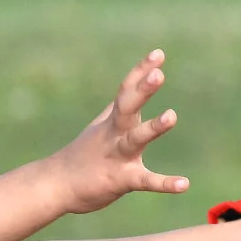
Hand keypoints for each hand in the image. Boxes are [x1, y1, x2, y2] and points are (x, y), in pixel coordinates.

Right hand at [50, 50, 189, 214]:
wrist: (56, 186)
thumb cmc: (80, 157)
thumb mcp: (97, 130)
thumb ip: (114, 112)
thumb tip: (126, 95)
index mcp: (111, 122)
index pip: (125, 91)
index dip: (140, 72)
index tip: (158, 54)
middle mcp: (114, 134)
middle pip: (127, 107)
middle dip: (142, 90)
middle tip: (158, 74)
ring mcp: (117, 156)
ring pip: (135, 139)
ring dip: (153, 127)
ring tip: (171, 115)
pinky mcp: (121, 180)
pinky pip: (145, 181)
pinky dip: (164, 183)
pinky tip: (184, 184)